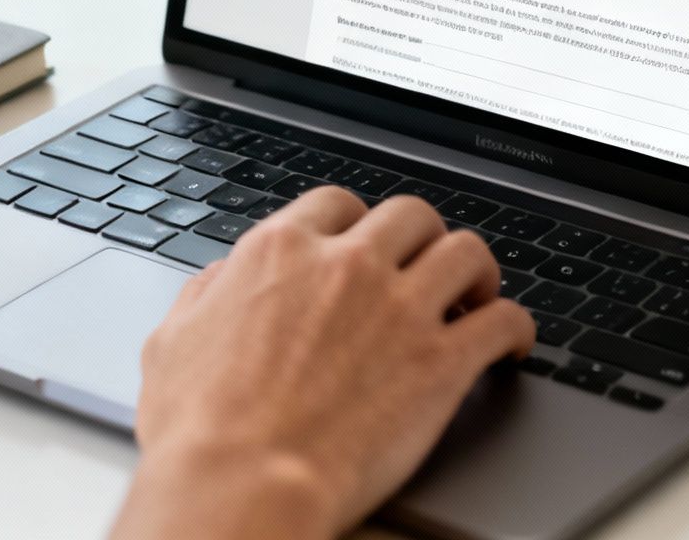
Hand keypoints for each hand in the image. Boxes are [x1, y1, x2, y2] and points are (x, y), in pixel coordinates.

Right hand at [110, 187, 535, 539]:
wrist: (241, 484)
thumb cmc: (198, 430)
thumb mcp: (173, 342)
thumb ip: (206, 296)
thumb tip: (221, 281)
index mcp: (281, 252)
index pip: (337, 204)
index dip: (359, 222)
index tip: (368, 242)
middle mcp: (347, 266)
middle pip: (412, 215)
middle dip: (423, 238)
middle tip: (426, 267)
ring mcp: (400, 309)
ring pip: (466, 252)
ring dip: (477, 270)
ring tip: (478, 294)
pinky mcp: (442, 362)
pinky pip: (503, 321)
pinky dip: (515, 327)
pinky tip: (512, 343)